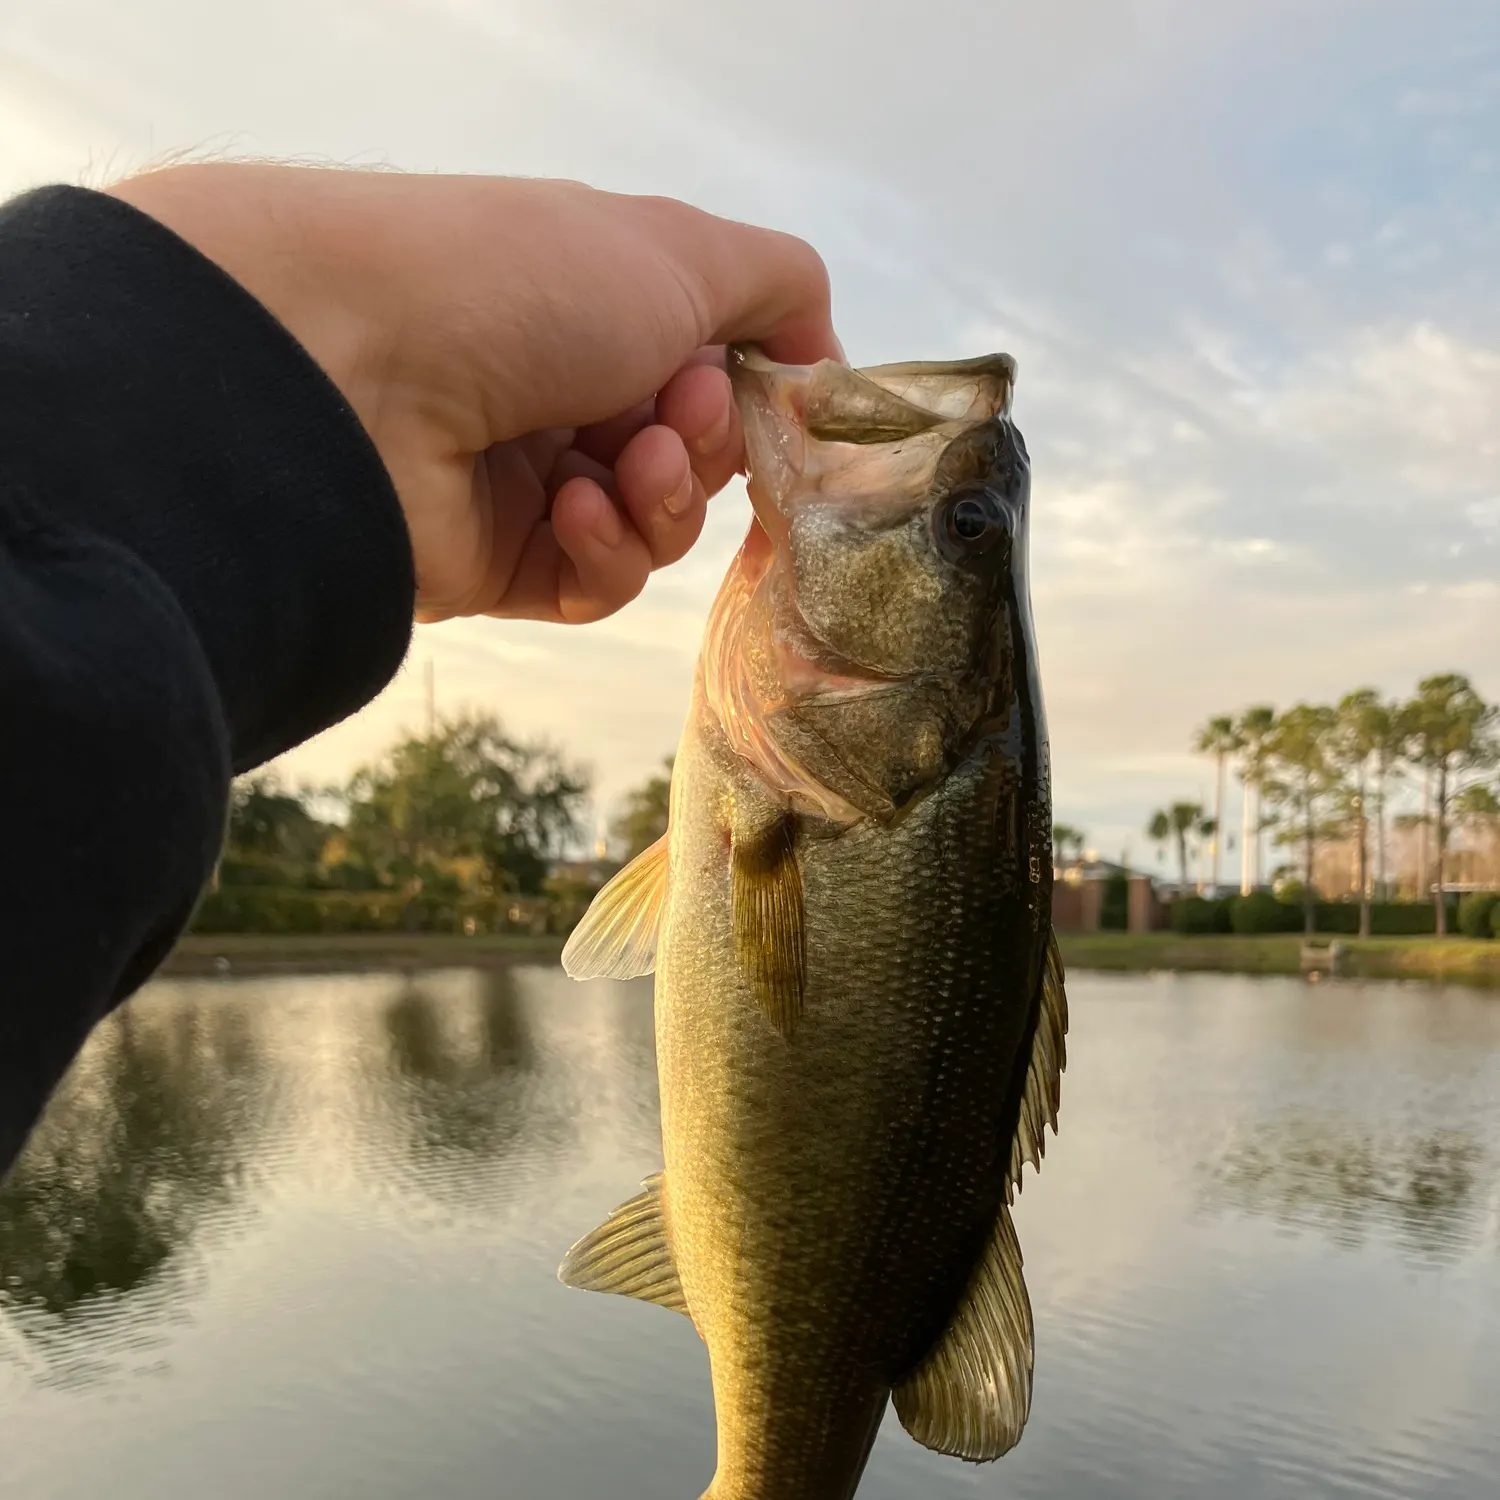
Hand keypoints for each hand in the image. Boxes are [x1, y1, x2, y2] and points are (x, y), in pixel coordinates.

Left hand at [108, 164, 839, 623]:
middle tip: (670, 414)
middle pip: (691, 456)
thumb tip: (818, 349)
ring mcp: (525, 482)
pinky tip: (575, 511)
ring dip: (664, 499)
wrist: (355, 364)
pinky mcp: (496, 565)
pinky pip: (597, 582)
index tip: (764, 385)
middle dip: (705, 442)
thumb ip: (777, 284)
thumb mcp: (681, 250)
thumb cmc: (524, 283)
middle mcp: (560, 391)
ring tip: (625, 462)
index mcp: (593, 307)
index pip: (707, 371)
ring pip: (654, 528)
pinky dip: (607, 551)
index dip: (745, 389)